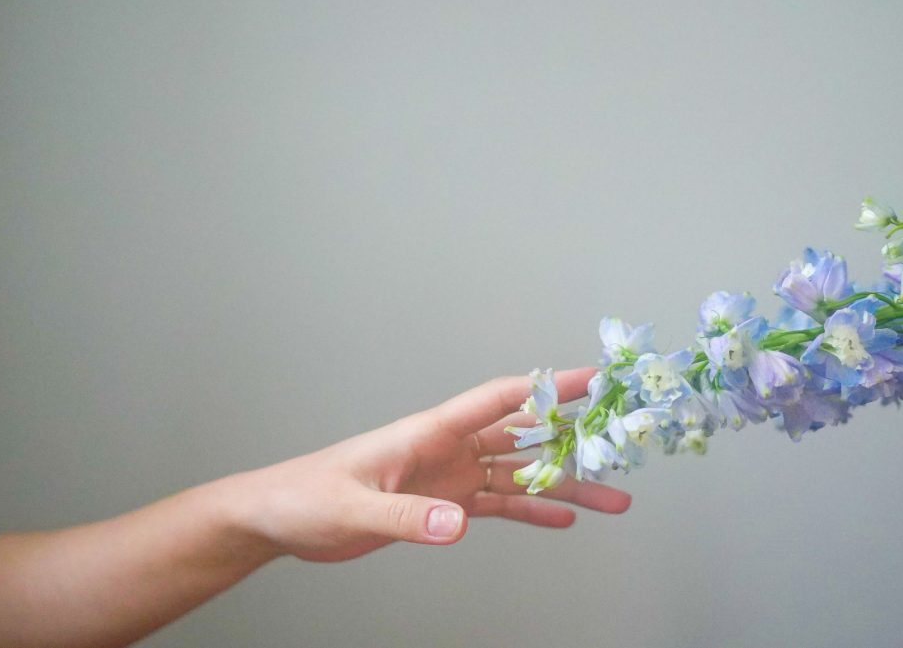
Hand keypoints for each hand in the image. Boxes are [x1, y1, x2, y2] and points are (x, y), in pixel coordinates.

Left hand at [236, 367, 631, 561]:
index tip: (592, 378)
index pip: (500, 400)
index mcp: (429, 432)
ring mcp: (449, 476)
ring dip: (565, 483)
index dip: (547, 386)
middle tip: (622, 443)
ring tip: (612, 498)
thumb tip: (459, 524)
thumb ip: (407, 518)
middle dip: (575, 437)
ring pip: (521, 473)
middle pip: (524, 435)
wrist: (280, 518)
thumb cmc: (307, 498)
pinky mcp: (443, 504)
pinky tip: (563, 518)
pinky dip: (533, 510)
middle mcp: (448, 448)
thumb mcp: (354, 508)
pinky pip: (500, 504)